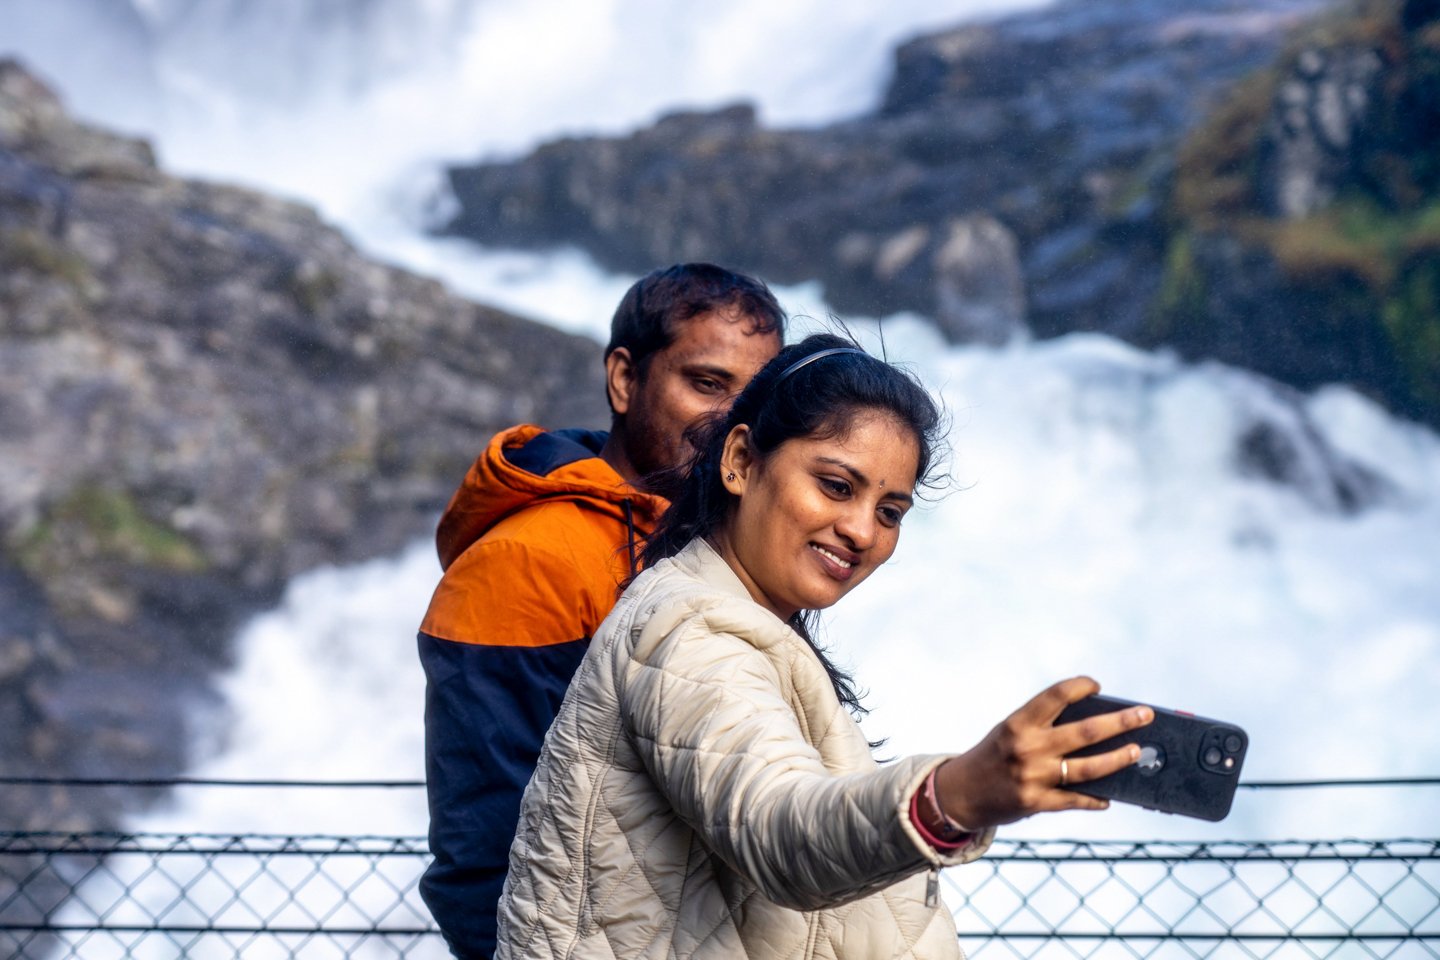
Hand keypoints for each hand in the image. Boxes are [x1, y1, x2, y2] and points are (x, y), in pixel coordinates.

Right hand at [931, 676, 1151, 829]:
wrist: (960, 793)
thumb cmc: (993, 756)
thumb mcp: (1011, 732)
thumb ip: (1045, 728)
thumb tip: (1096, 727)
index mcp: (1019, 722)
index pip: (1057, 695)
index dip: (1081, 686)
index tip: (1097, 686)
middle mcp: (1027, 747)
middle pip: (1086, 732)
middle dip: (1121, 721)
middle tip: (1145, 715)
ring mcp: (1033, 777)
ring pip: (1089, 767)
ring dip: (1119, 758)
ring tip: (1137, 751)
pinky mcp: (1036, 803)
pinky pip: (1076, 800)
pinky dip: (1096, 798)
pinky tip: (1109, 797)